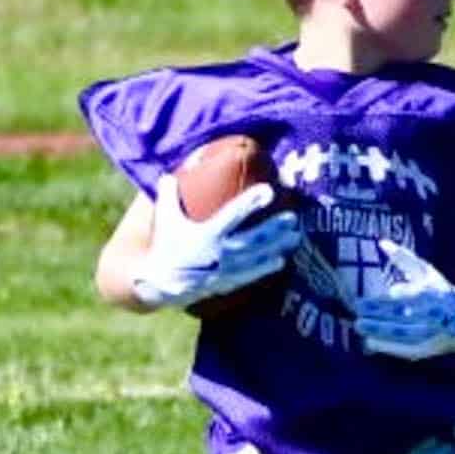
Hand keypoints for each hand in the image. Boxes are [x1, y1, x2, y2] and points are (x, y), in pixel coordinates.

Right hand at [133, 178, 301, 311]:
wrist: (158, 284)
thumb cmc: (164, 246)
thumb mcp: (164, 217)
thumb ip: (168, 192)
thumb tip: (173, 170)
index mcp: (206, 234)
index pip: (233, 215)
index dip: (251, 202)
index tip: (269, 190)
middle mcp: (219, 253)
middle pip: (254, 239)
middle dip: (275, 229)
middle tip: (294, 218)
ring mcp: (224, 270)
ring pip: (256, 258)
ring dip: (277, 248)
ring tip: (296, 237)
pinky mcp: (226, 282)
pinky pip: (250, 275)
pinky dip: (265, 269)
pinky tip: (281, 261)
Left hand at [353, 242, 454, 360]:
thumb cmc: (443, 293)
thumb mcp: (427, 273)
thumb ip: (404, 258)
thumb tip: (382, 242)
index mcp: (430, 293)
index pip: (403, 297)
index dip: (381, 301)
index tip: (360, 302)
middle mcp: (433, 313)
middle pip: (401, 315)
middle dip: (377, 315)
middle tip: (355, 313)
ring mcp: (433, 332)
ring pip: (404, 332)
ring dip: (380, 331)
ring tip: (359, 327)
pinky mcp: (431, 348)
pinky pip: (408, 349)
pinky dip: (389, 347)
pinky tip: (370, 344)